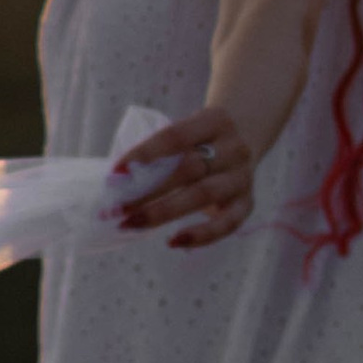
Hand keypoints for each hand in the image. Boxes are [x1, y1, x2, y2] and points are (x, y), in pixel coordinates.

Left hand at [109, 103, 253, 248]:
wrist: (247, 138)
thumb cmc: (201, 139)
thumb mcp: (189, 131)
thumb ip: (163, 151)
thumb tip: (119, 181)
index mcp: (215, 121)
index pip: (176, 136)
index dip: (145, 153)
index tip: (115, 173)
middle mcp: (234, 148)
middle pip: (188, 169)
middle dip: (148, 190)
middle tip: (116, 208)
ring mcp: (242, 177)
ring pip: (203, 194)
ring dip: (164, 212)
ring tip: (132, 224)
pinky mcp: (247, 203)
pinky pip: (227, 224)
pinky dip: (200, 235)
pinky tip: (173, 241)